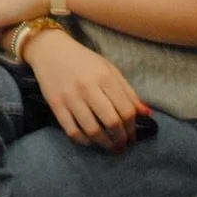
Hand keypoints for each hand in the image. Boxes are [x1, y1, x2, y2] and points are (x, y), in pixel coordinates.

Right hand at [22, 29, 140, 150]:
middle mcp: (88, 88)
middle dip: (121, 139)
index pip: (126, 110)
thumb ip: (127, 91)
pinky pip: (72, 131)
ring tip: (110, 147)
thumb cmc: (83, 60)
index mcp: (105, 77)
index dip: (132, 128)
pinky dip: (84, 141)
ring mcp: (70, 97)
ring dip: (105, 144)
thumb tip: (146, 114)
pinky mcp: (55, 105)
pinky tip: (90, 141)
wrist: (50, 49)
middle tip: (122, 145)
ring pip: (93, 131)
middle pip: (112, 123)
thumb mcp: (109, 69)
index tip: (132, 136)